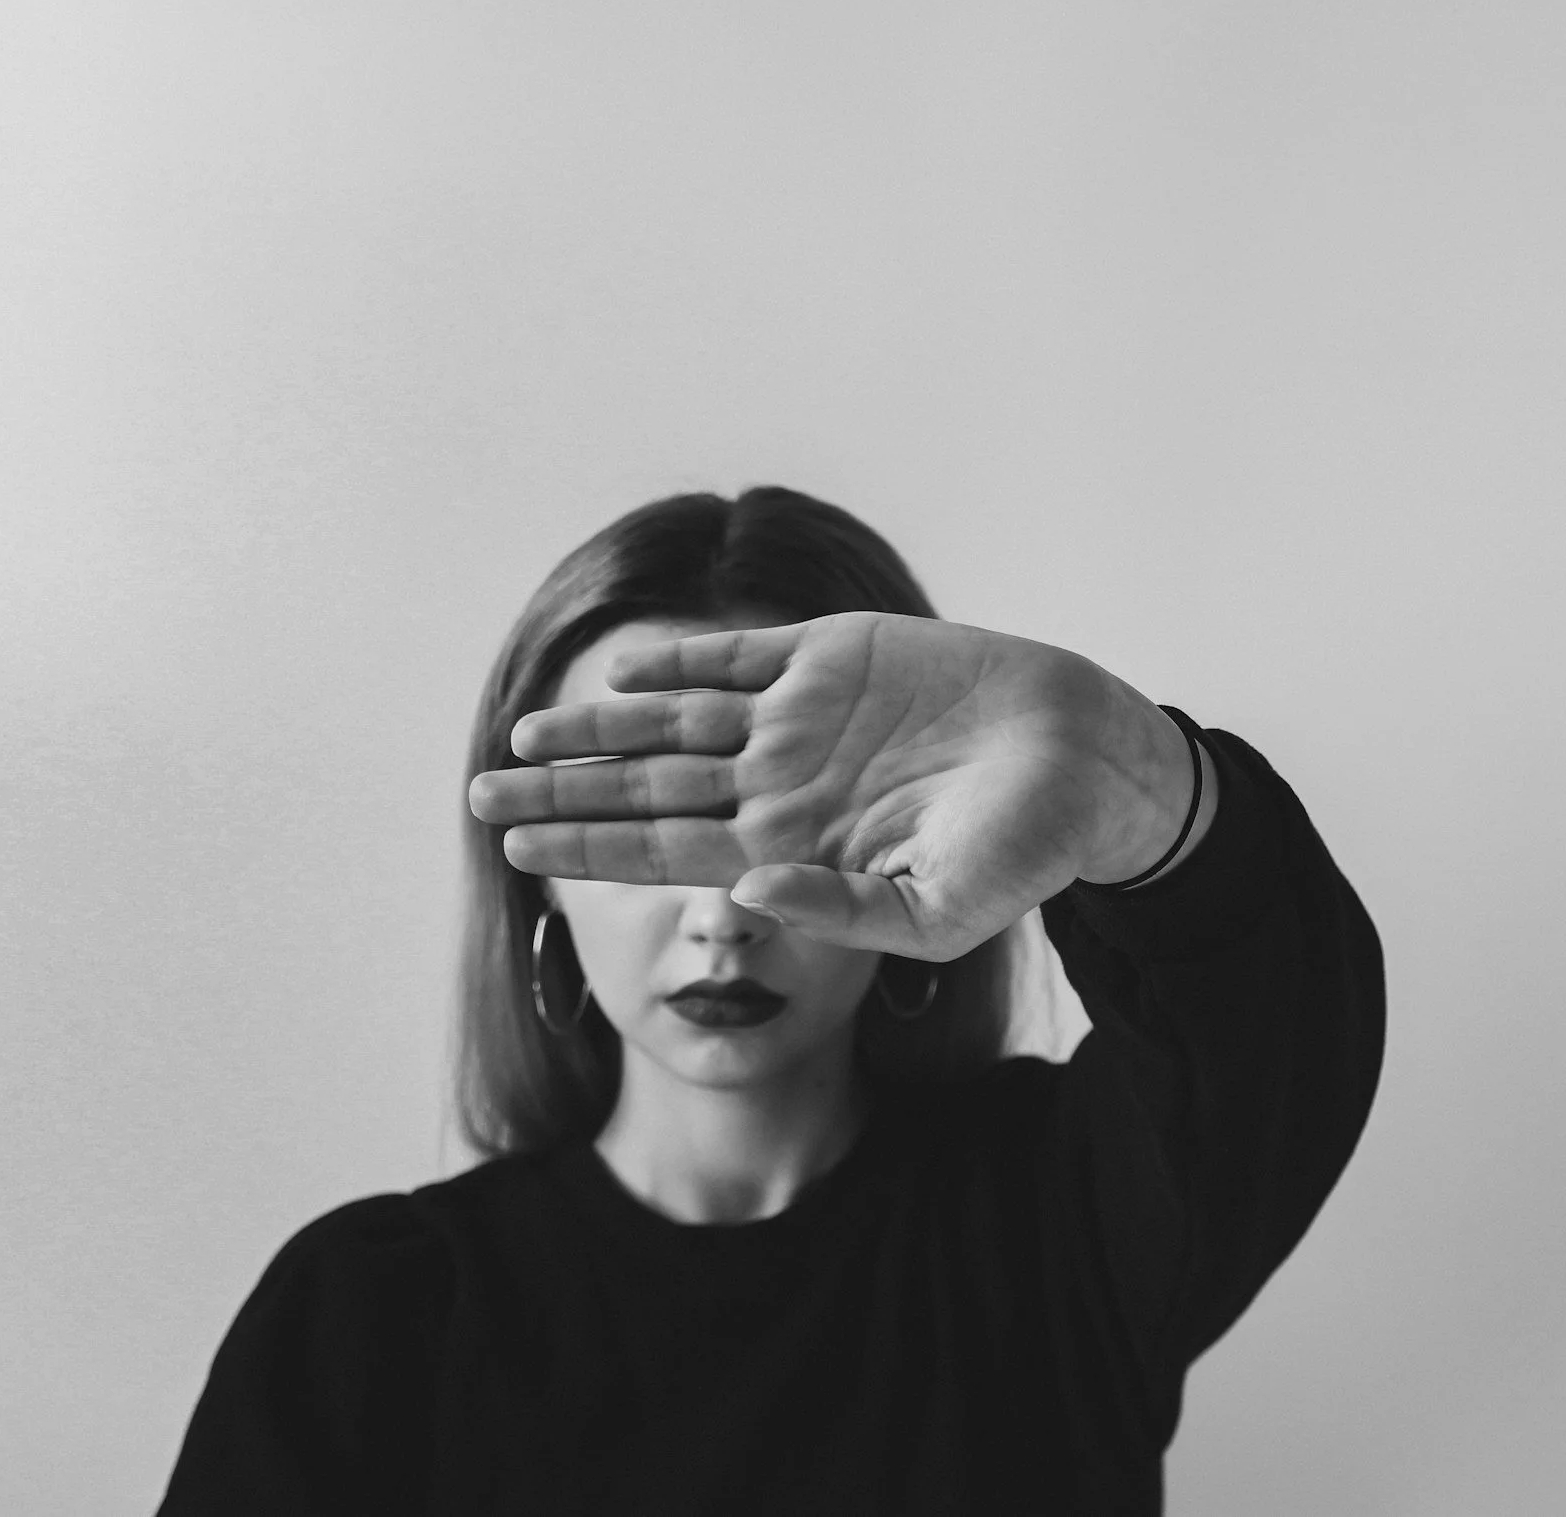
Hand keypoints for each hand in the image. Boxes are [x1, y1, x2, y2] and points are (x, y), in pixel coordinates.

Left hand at [466, 612, 1201, 960]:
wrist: (1090, 761)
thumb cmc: (1026, 848)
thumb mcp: (939, 911)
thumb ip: (840, 909)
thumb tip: (743, 892)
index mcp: (795, 846)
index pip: (665, 851)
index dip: (586, 851)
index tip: (510, 854)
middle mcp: (782, 781)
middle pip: (646, 789)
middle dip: (562, 797)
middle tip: (475, 802)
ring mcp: (804, 716)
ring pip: (672, 720)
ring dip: (596, 731)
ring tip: (520, 740)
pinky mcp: (835, 654)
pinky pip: (738, 655)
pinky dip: (677, 659)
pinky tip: (617, 671)